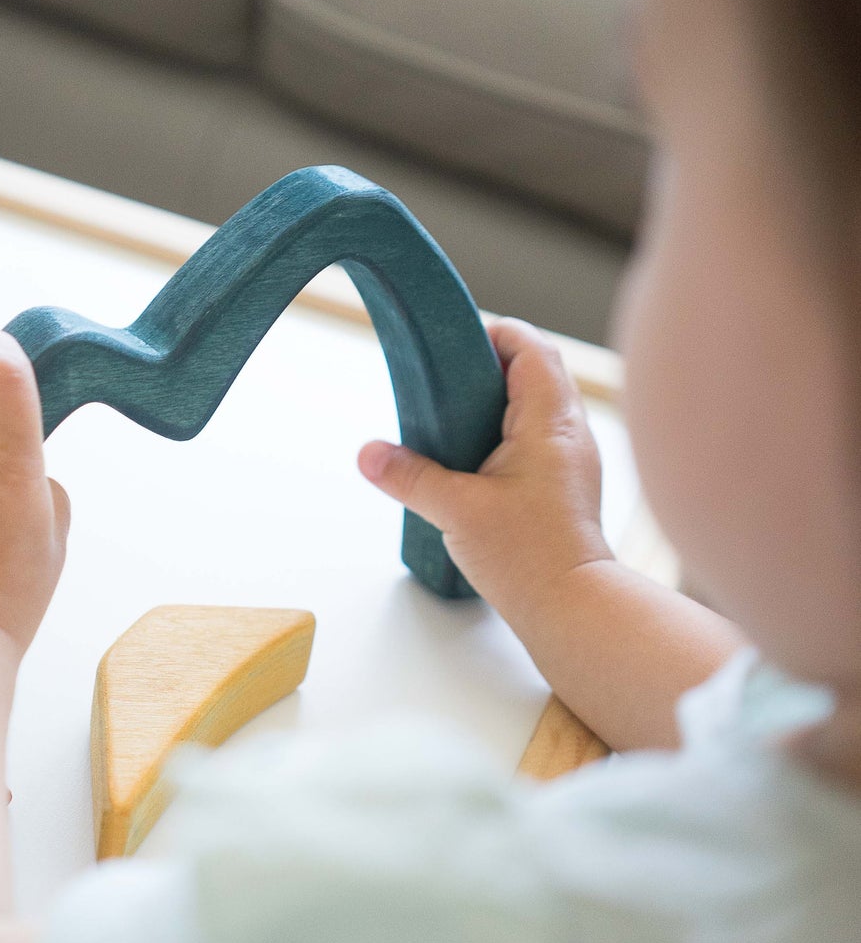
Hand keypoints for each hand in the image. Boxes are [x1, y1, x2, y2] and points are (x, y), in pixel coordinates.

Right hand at [359, 319, 610, 634]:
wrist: (573, 608)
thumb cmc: (529, 558)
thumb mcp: (456, 511)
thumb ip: (409, 477)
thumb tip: (368, 453)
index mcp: (551, 422)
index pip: (532, 348)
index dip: (494, 335)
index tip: (454, 347)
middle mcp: (570, 432)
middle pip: (535, 370)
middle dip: (489, 367)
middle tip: (444, 383)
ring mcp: (572, 458)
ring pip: (537, 405)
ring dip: (497, 402)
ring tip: (452, 420)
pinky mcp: (566, 483)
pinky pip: (537, 436)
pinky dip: (505, 432)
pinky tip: (474, 459)